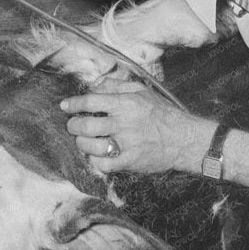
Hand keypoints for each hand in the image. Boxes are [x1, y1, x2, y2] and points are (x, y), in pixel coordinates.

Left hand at [60, 79, 216, 174]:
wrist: (183, 139)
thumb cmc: (161, 113)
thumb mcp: (142, 91)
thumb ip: (117, 86)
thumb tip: (95, 86)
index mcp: (126, 103)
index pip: (91, 101)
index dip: (74, 103)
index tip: (65, 106)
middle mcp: (123, 123)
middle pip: (86, 125)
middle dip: (73, 126)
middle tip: (72, 125)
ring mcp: (126, 144)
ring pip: (90, 146)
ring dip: (81, 143)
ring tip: (83, 140)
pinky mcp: (130, 161)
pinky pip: (103, 164)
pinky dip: (95, 160)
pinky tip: (96, 155)